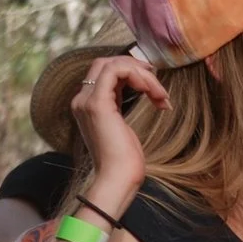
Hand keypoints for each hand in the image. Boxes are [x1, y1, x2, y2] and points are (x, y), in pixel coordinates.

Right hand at [69, 55, 168, 201]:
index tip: (153, 86)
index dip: (130, 71)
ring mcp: (87, 100)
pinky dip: (139, 77)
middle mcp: (82, 100)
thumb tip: (142, 89)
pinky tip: (154, 93)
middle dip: (136, 68)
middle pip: (105, 63)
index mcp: (87, 104)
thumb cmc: (125, 161)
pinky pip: (116, 72)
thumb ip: (121, 105)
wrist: (117, 179)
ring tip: (160, 95)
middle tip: (158, 85)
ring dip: (143, 75)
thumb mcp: (123, 127)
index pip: (104, 72)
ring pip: (113, 64)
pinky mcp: (98, 104)